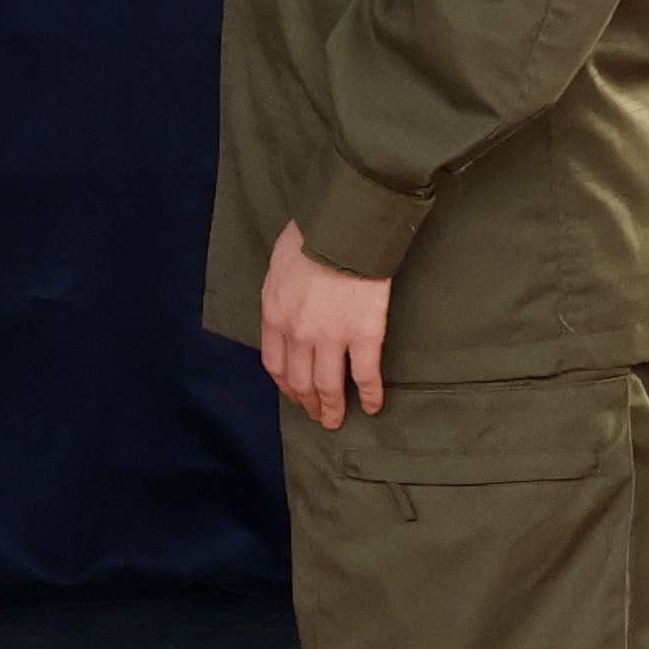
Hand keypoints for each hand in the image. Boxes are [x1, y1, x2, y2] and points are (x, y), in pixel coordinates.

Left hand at [261, 223, 392, 428]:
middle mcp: (298, 335)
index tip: (293, 395)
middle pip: (300, 381)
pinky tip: (373, 407)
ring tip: (337, 421)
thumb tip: (286, 306)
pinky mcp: (364, 336)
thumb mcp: (278, 267)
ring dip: (332, 408)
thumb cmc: (310, 237)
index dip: (285, 386)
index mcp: (274, 316)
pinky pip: (366, 375)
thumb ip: (279, 295)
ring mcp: (331, 338)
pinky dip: (370, 395)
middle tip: (317, 416)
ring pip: (329, 386)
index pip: (275, 364)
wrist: (343, 228)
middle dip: (308, 403)